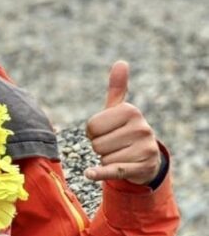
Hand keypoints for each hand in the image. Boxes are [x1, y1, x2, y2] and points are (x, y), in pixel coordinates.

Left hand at [84, 61, 160, 184]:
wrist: (147, 159)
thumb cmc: (126, 131)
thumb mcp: (120, 110)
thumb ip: (117, 88)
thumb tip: (120, 62)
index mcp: (131, 111)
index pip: (91, 126)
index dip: (93, 132)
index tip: (107, 132)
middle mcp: (141, 128)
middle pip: (96, 143)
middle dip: (100, 146)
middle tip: (115, 144)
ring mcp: (144, 148)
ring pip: (102, 157)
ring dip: (106, 159)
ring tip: (121, 154)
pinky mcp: (141, 167)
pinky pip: (112, 170)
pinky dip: (99, 173)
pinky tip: (89, 173)